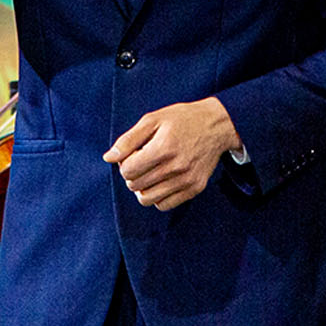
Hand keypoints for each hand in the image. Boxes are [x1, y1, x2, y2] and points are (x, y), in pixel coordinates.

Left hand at [104, 99, 239, 210]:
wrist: (217, 125)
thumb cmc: (182, 119)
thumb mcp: (153, 120)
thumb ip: (128, 140)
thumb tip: (109, 157)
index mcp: (163, 148)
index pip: (127, 170)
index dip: (124, 162)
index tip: (133, 154)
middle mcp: (176, 167)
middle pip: (135, 185)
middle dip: (132, 174)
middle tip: (141, 162)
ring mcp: (186, 180)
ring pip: (147, 199)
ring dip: (142, 188)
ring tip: (148, 174)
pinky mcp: (195, 188)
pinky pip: (165, 205)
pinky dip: (157, 197)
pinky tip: (160, 182)